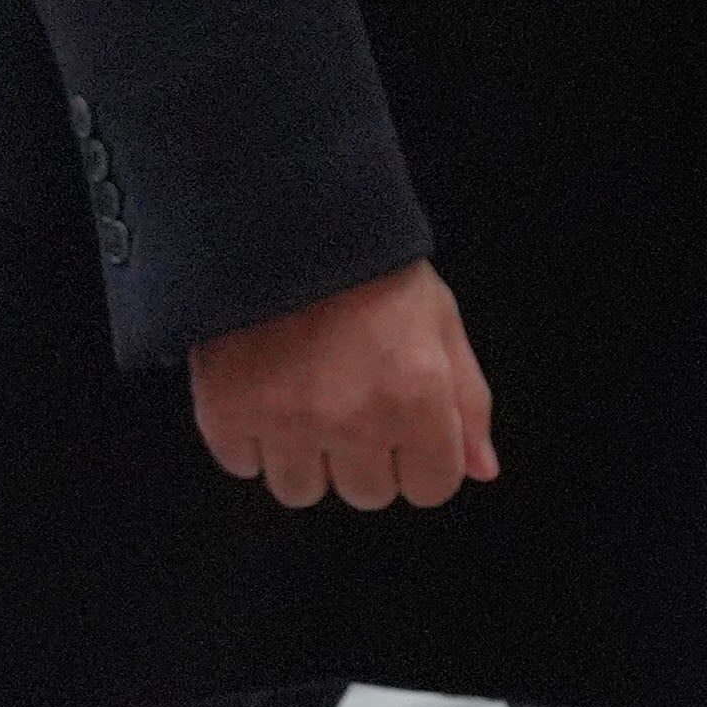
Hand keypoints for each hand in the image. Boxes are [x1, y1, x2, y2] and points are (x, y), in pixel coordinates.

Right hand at [189, 261, 499, 513]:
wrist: (278, 213)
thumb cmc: (366, 264)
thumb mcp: (439, 319)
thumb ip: (467, 401)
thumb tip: (481, 469)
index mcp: (417, 399)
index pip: (430, 488)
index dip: (418, 454)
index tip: (398, 420)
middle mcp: (355, 421)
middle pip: (366, 493)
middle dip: (362, 453)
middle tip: (344, 395)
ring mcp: (287, 421)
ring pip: (301, 490)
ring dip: (303, 453)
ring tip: (299, 393)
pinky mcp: (226, 412)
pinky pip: (243, 465)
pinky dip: (248, 437)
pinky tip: (259, 389)